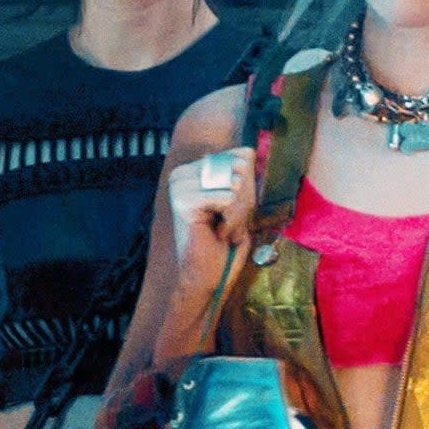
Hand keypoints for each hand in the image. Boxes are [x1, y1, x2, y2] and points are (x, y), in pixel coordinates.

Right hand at [168, 148, 256, 273]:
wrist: (210, 277)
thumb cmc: (226, 243)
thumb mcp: (242, 201)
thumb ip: (244, 173)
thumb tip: (247, 151)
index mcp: (194, 169)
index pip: (240, 157)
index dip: (248, 188)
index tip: (234, 212)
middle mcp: (182, 173)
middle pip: (239, 167)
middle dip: (244, 201)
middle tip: (229, 224)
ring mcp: (179, 186)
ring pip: (234, 183)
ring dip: (238, 213)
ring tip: (224, 230)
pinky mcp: (183, 202)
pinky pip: (227, 198)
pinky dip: (232, 220)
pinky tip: (218, 234)